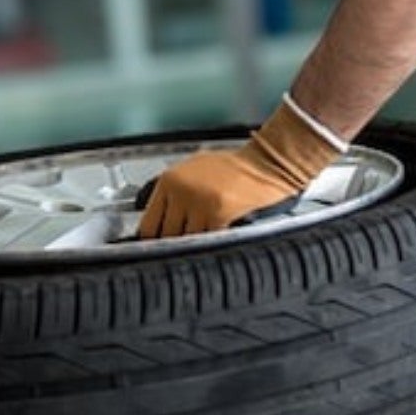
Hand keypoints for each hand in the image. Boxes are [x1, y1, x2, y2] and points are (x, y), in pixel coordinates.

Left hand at [138, 100, 343, 237]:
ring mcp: (199, 203)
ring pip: (186, 241)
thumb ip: (173, 193)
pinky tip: (216, 242)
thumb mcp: (193, 170)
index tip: (154, 249)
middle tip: (179, 252)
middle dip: (173, 246)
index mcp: (169, 180)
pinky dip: (211, 244)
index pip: (148, 223)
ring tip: (200, 245)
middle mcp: (181, 191)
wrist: (267, 162)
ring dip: (193, 247)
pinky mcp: (219, 214)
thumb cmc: (235, 166)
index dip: (152, 241)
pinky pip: (208, 240)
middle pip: (165, 236)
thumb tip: (158, 218)